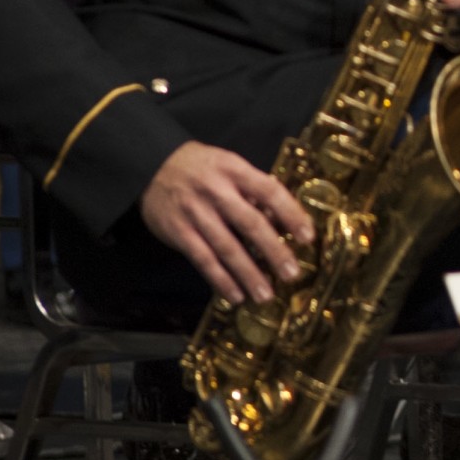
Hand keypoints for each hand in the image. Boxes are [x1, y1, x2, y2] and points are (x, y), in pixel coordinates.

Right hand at [140, 141, 311, 304]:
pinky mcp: (178, 232)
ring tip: (266, 295)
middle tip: (291, 274)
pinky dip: (220, 279)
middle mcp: (217, 191)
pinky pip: (203, 259)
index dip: (291, 214)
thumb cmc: (203, 168)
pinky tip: (235, 295)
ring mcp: (196, 213)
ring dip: (248, 274)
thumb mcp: (231, 166)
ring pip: (226, 247)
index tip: (308, 237)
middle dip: (274, 251)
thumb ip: (255, 190)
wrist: (152, 164)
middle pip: (250, 223)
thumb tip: (285, 219)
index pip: (270, 191)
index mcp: (235, 171)